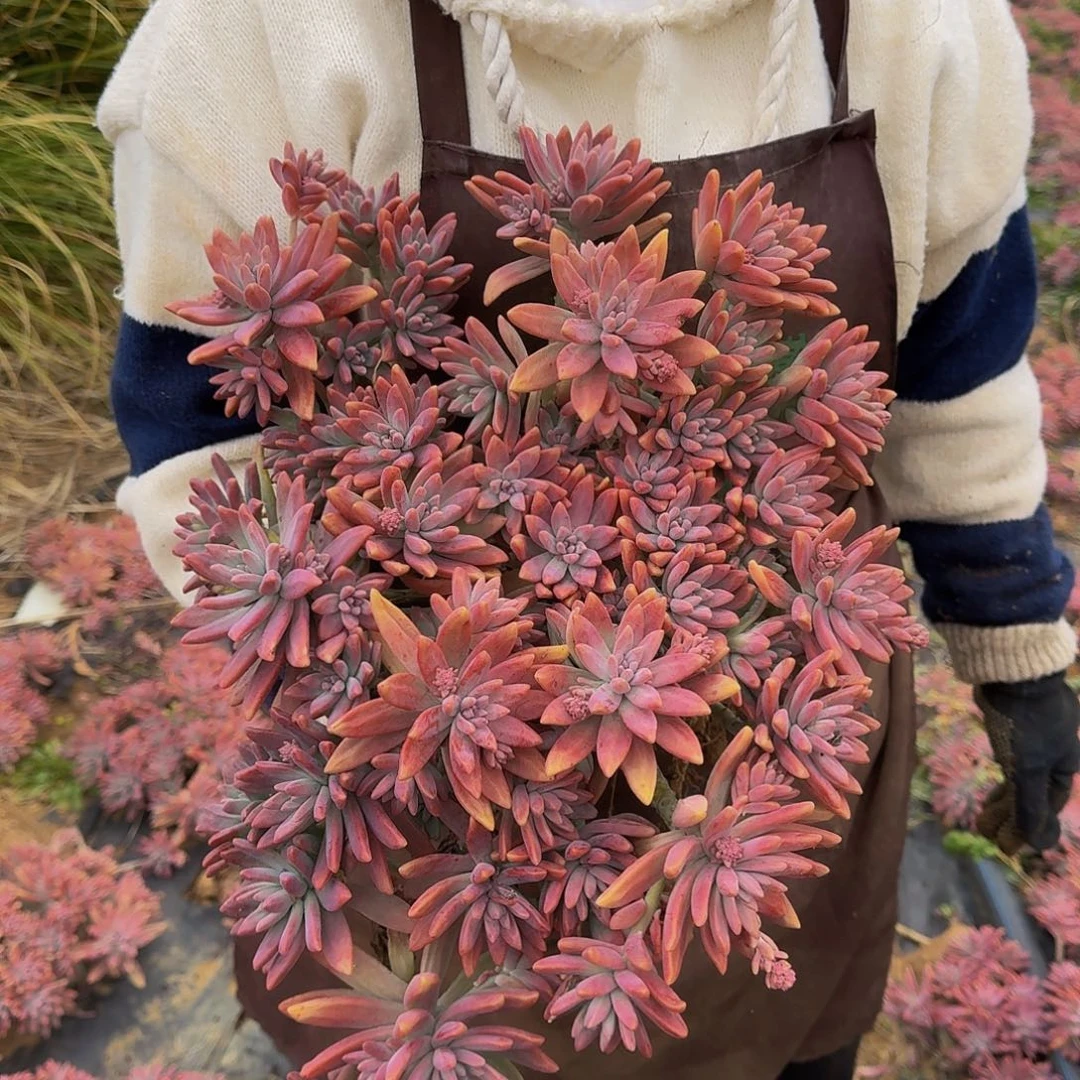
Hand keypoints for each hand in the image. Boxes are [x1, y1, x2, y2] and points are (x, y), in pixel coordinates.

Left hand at [974, 672, 1079, 852]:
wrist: (1012, 671)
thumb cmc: (1025, 723)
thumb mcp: (1027, 768)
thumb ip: (1030, 806)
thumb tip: (1036, 843)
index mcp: (1066, 763)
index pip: (1048, 805)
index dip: (1029, 828)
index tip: (1006, 847)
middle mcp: (1054, 750)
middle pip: (1032, 792)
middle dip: (1011, 815)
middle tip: (986, 833)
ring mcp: (1034, 734)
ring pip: (1019, 774)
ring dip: (1003, 798)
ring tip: (982, 817)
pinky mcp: (1014, 720)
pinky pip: (1009, 756)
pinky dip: (1002, 773)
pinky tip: (992, 781)